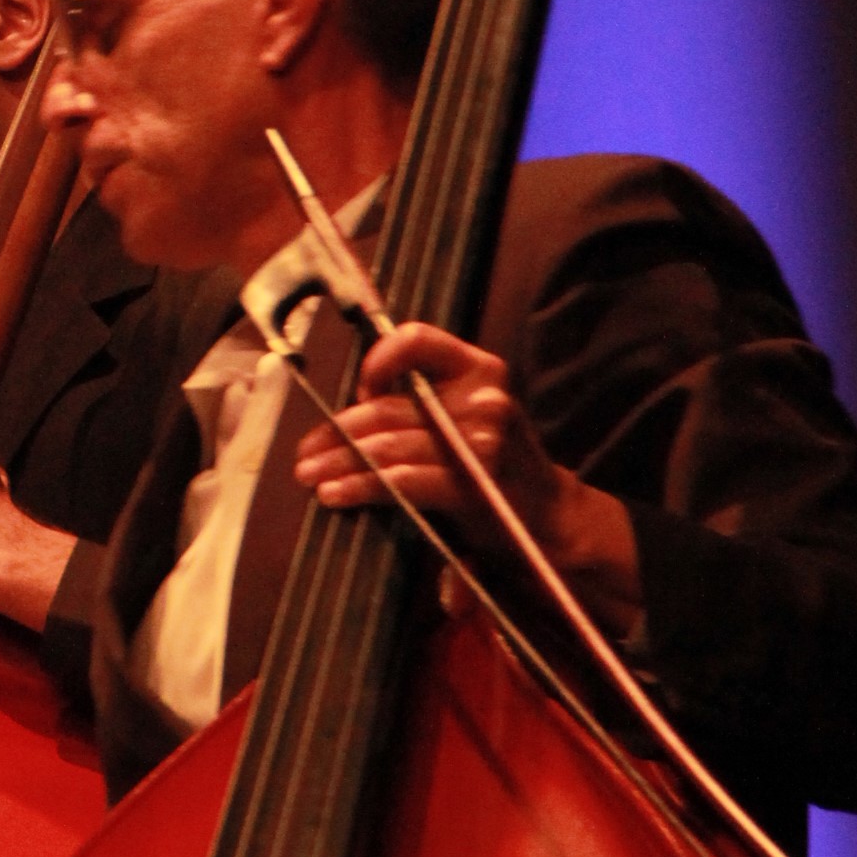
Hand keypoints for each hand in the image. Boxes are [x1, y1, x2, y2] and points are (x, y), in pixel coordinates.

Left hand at [293, 322, 642, 636]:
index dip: (377, 360)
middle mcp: (483, 397)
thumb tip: (353, 409)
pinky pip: (403, 481)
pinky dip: (363, 487)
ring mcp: (482, 440)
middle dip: (338, 432)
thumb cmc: (497, 467)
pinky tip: (336, 494)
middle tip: (304, 454)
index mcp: (480, 369)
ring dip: (340, 462)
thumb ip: (423, 404)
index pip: (417, 339)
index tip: (356, 392)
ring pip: (388, 446)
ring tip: (311, 476)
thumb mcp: (468, 418)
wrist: (551, 518)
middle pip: (389, 408)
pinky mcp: (473, 483)